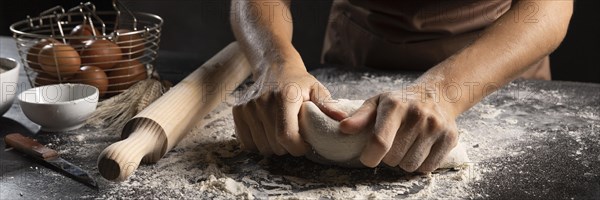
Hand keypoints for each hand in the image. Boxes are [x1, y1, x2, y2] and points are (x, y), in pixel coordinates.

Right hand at [233, 64, 346, 155]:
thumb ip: (328, 106)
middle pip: (275, 145)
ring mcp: (248, 107)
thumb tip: (344, 121)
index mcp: (285, 97)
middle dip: (288, 147)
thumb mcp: (317, 90)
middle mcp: (263, 101)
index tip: (305, 145)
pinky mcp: (238, 112)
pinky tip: (268, 131)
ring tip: (281, 131)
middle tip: (295, 135)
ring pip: (261, 147)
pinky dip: (258, 143)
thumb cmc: (299, 83)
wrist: (274, 67)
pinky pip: (247, 143)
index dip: (297, 148)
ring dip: (273, 146)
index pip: (286, 136)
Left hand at [339, 87, 458, 171]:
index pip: (380, 142)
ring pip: (410, 166)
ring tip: (405, 145)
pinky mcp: (449, 138)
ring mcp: (435, 127)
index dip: (370, 157)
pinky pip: (427, 168)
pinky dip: (420, 165)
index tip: (368, 157)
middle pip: (393, 158)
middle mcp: (417, 115)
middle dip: (387, 157)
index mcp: (395, 106)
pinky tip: (419, 149)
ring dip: (403, 162)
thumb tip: (343, 128)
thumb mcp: (376, 103)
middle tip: (391, 144)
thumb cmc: (400, 102)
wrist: (437, 94)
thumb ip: (358, 117)